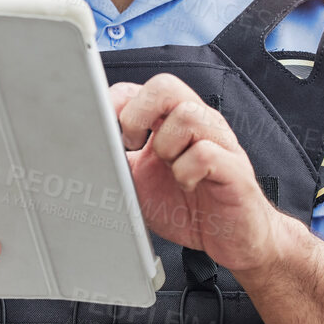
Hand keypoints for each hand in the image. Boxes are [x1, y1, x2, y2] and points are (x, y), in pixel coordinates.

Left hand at [109, 74, 287, 278]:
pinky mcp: (234, 168)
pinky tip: (187, 185)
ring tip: (169, 170)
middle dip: (138, 115)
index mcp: (174, 122)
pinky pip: (205, 153)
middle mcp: (198, 124)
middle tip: (133, 146)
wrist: (233, 237)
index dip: (118, 103)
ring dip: (166, 146)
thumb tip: (89, 148)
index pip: (143, 89)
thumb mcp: (141, 182)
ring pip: (187, 115)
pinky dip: (187, 171)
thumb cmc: (190, 206)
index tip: (107, 130)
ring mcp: (219, 143)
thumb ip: (120, 159)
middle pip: (166, 86)